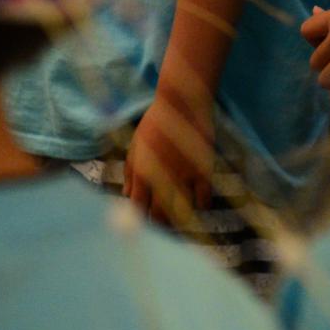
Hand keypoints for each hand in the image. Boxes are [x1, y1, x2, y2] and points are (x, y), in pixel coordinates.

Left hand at [124, 84, 215, 219]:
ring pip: (181, 213)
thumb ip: (129, 171)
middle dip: (159, 225)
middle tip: (162, 226)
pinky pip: (204, 201)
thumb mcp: (135, 143)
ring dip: (179, 219)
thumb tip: (126, 194)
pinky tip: (199, 204)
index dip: (139, 219)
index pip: (137, 208)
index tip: (142, 224)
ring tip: (179, 219)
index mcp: (141, 173)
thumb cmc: (156, 122)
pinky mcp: (202, 172)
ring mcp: (183, 177)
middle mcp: (161, 179)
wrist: (182, 103)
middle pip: (159, 216)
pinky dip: (201, 206)